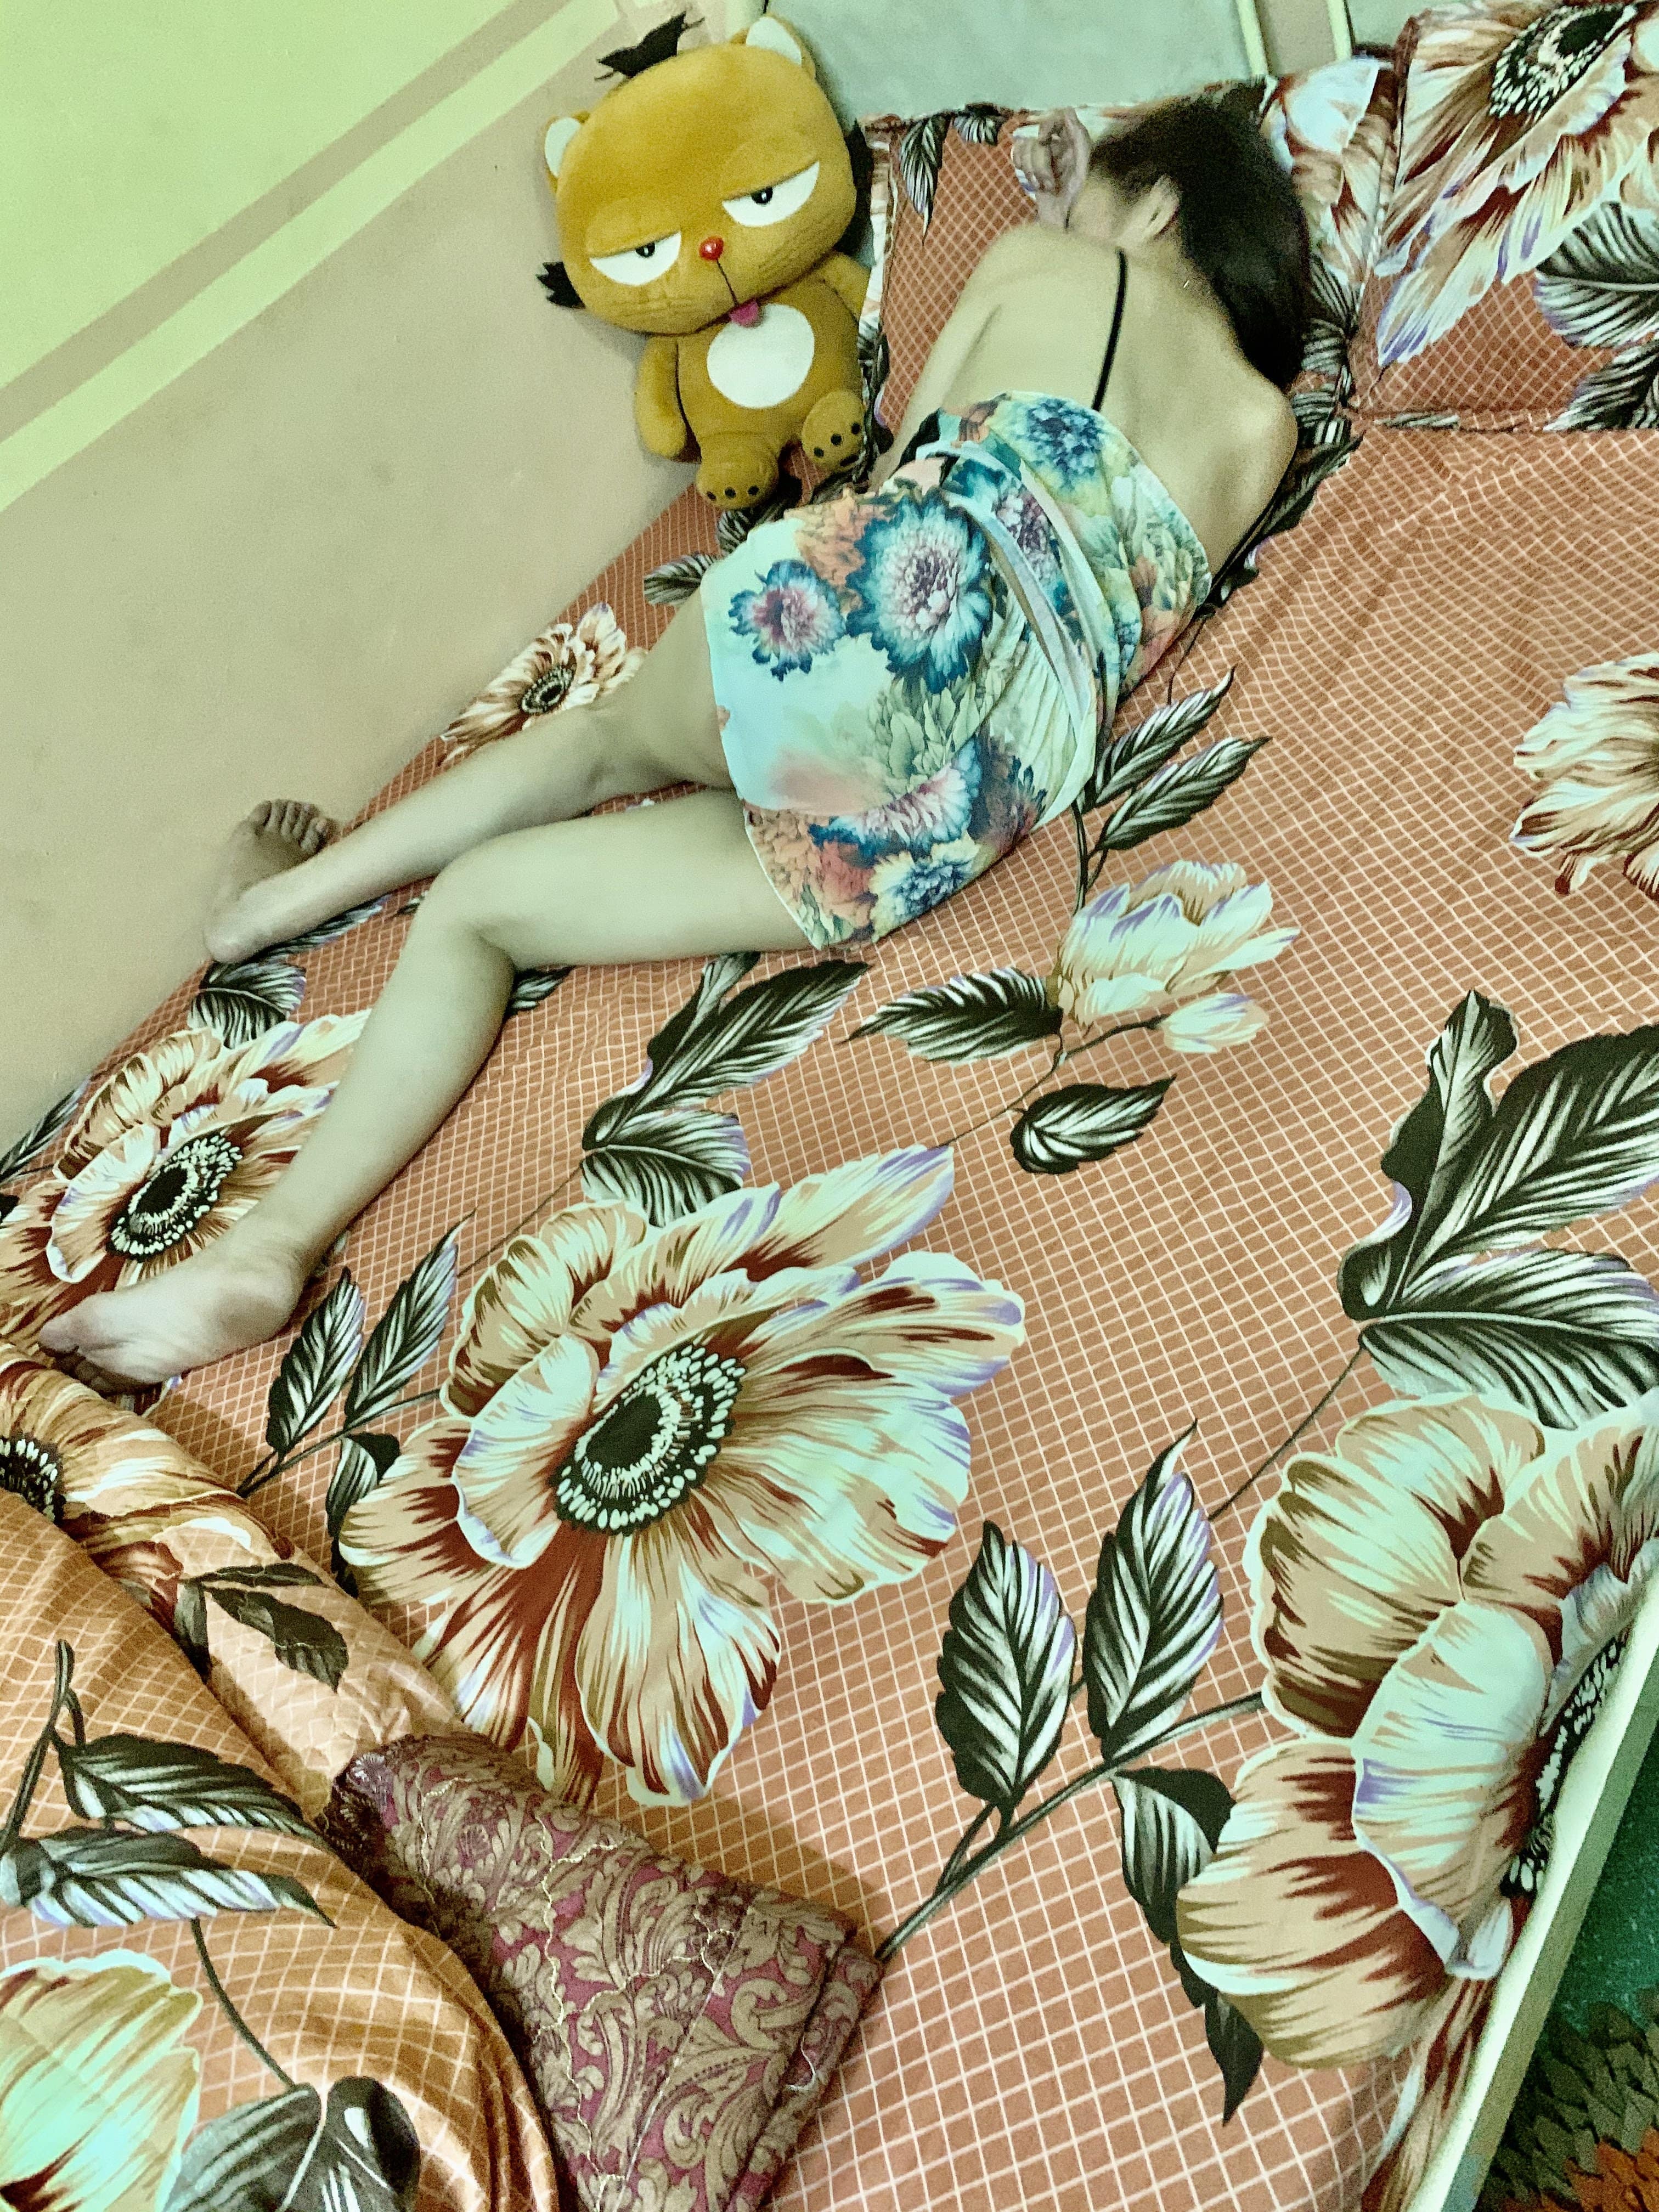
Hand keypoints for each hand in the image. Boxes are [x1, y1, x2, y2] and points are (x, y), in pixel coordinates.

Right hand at [1009, 108, 1091, 229]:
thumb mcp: (1084, 169)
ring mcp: (1044, 156)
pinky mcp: (1031, 167)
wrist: (1063, 225)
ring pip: (1026, 146)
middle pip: (1039, 136)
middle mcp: (1060, 145)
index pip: (1062, 115)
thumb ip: (1080, 139)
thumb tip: (1068, 113)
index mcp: (1076, 143)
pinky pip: (1018, 155)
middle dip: (1040, 162)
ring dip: (1032, 171)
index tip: (1043, 140)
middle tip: (1050, 183)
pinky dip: (1023, 169)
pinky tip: (1034, 183)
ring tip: (1044, 187)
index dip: (1048, 123)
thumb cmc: (1077, 201)